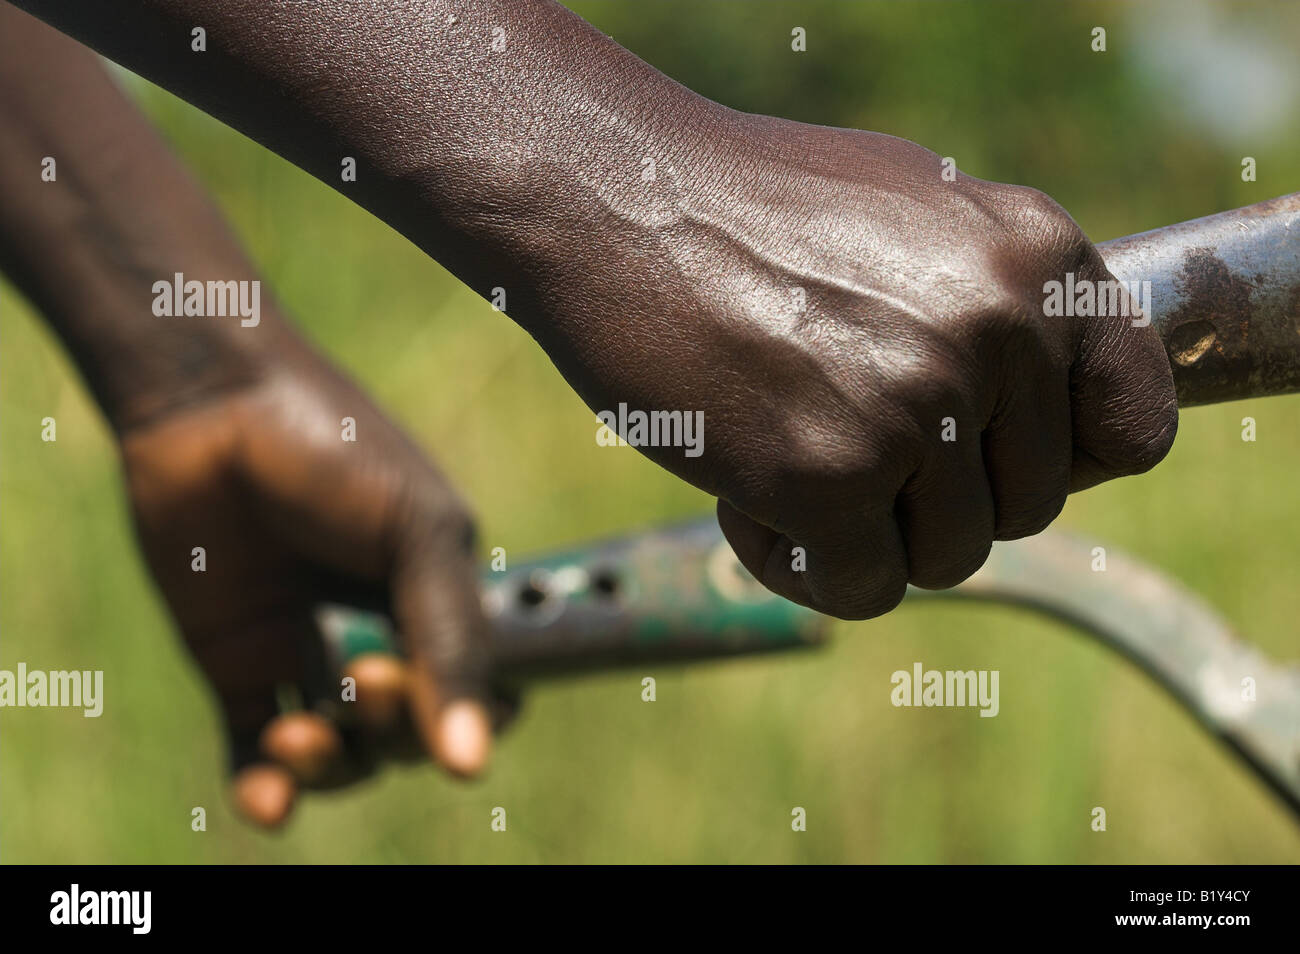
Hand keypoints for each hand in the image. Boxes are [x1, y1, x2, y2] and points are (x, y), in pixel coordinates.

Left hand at [118, 355, 494, 826]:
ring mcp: (309, 649)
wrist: (211, 403)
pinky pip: (256, 750)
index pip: (483, 690)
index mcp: (442, 595)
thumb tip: (473, 766)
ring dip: (330, 767)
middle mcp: (382, 630)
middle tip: (363, 681)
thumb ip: (451, 643)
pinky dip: (265, 789)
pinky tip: (266, 800)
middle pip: (408, 734)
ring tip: (296, 738)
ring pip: (339, 753)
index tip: (453, 722)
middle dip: (394, 732)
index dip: (472, 718)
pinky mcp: (238, 661)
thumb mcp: (417, 537)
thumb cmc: (337, 450)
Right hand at [544, 118, 1177, 618]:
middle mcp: (995, 333)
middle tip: (846, 446)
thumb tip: (1043, 400)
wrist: (613, 199)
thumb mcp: (913, 208)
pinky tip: (746, 497)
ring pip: (946, 559)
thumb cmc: (748, 205)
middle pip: (1025, 510)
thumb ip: (995, 297)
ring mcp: (914, 408)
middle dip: (937, 500)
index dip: (1067, 463)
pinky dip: (804, 564)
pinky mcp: (827, 477)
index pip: (1136, 425)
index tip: (995, 462)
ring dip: (868, 533)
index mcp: (1035, 260)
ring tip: (787, 458)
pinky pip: (861, 587)